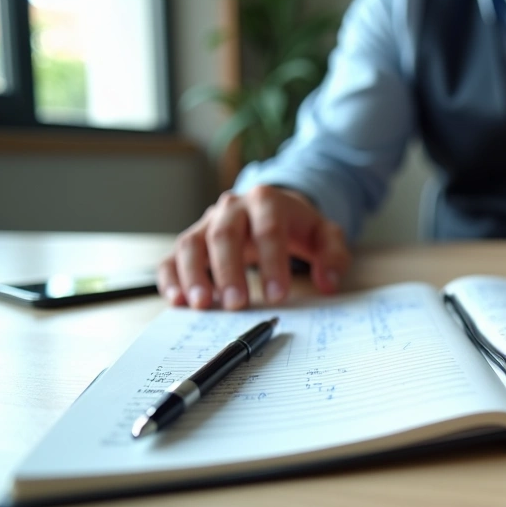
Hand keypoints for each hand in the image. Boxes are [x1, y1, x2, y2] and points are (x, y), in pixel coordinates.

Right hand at [158, 185, 350, 309]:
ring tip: (202, 305)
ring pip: (191, 243)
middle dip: (229, 271)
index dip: (273, 263)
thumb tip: (328, 282)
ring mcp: (207, 223)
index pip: (269, 229)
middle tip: (237, 305)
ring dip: (194, 275)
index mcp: (268, 201)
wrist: (272, 209)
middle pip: (224, 234)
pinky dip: (171, 278)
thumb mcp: (325, 235)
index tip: (277, 297)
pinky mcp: (191, 240)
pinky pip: (172, 257)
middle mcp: (232, 207)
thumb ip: (334, 256)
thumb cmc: (298, 227)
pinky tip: (178, 301)